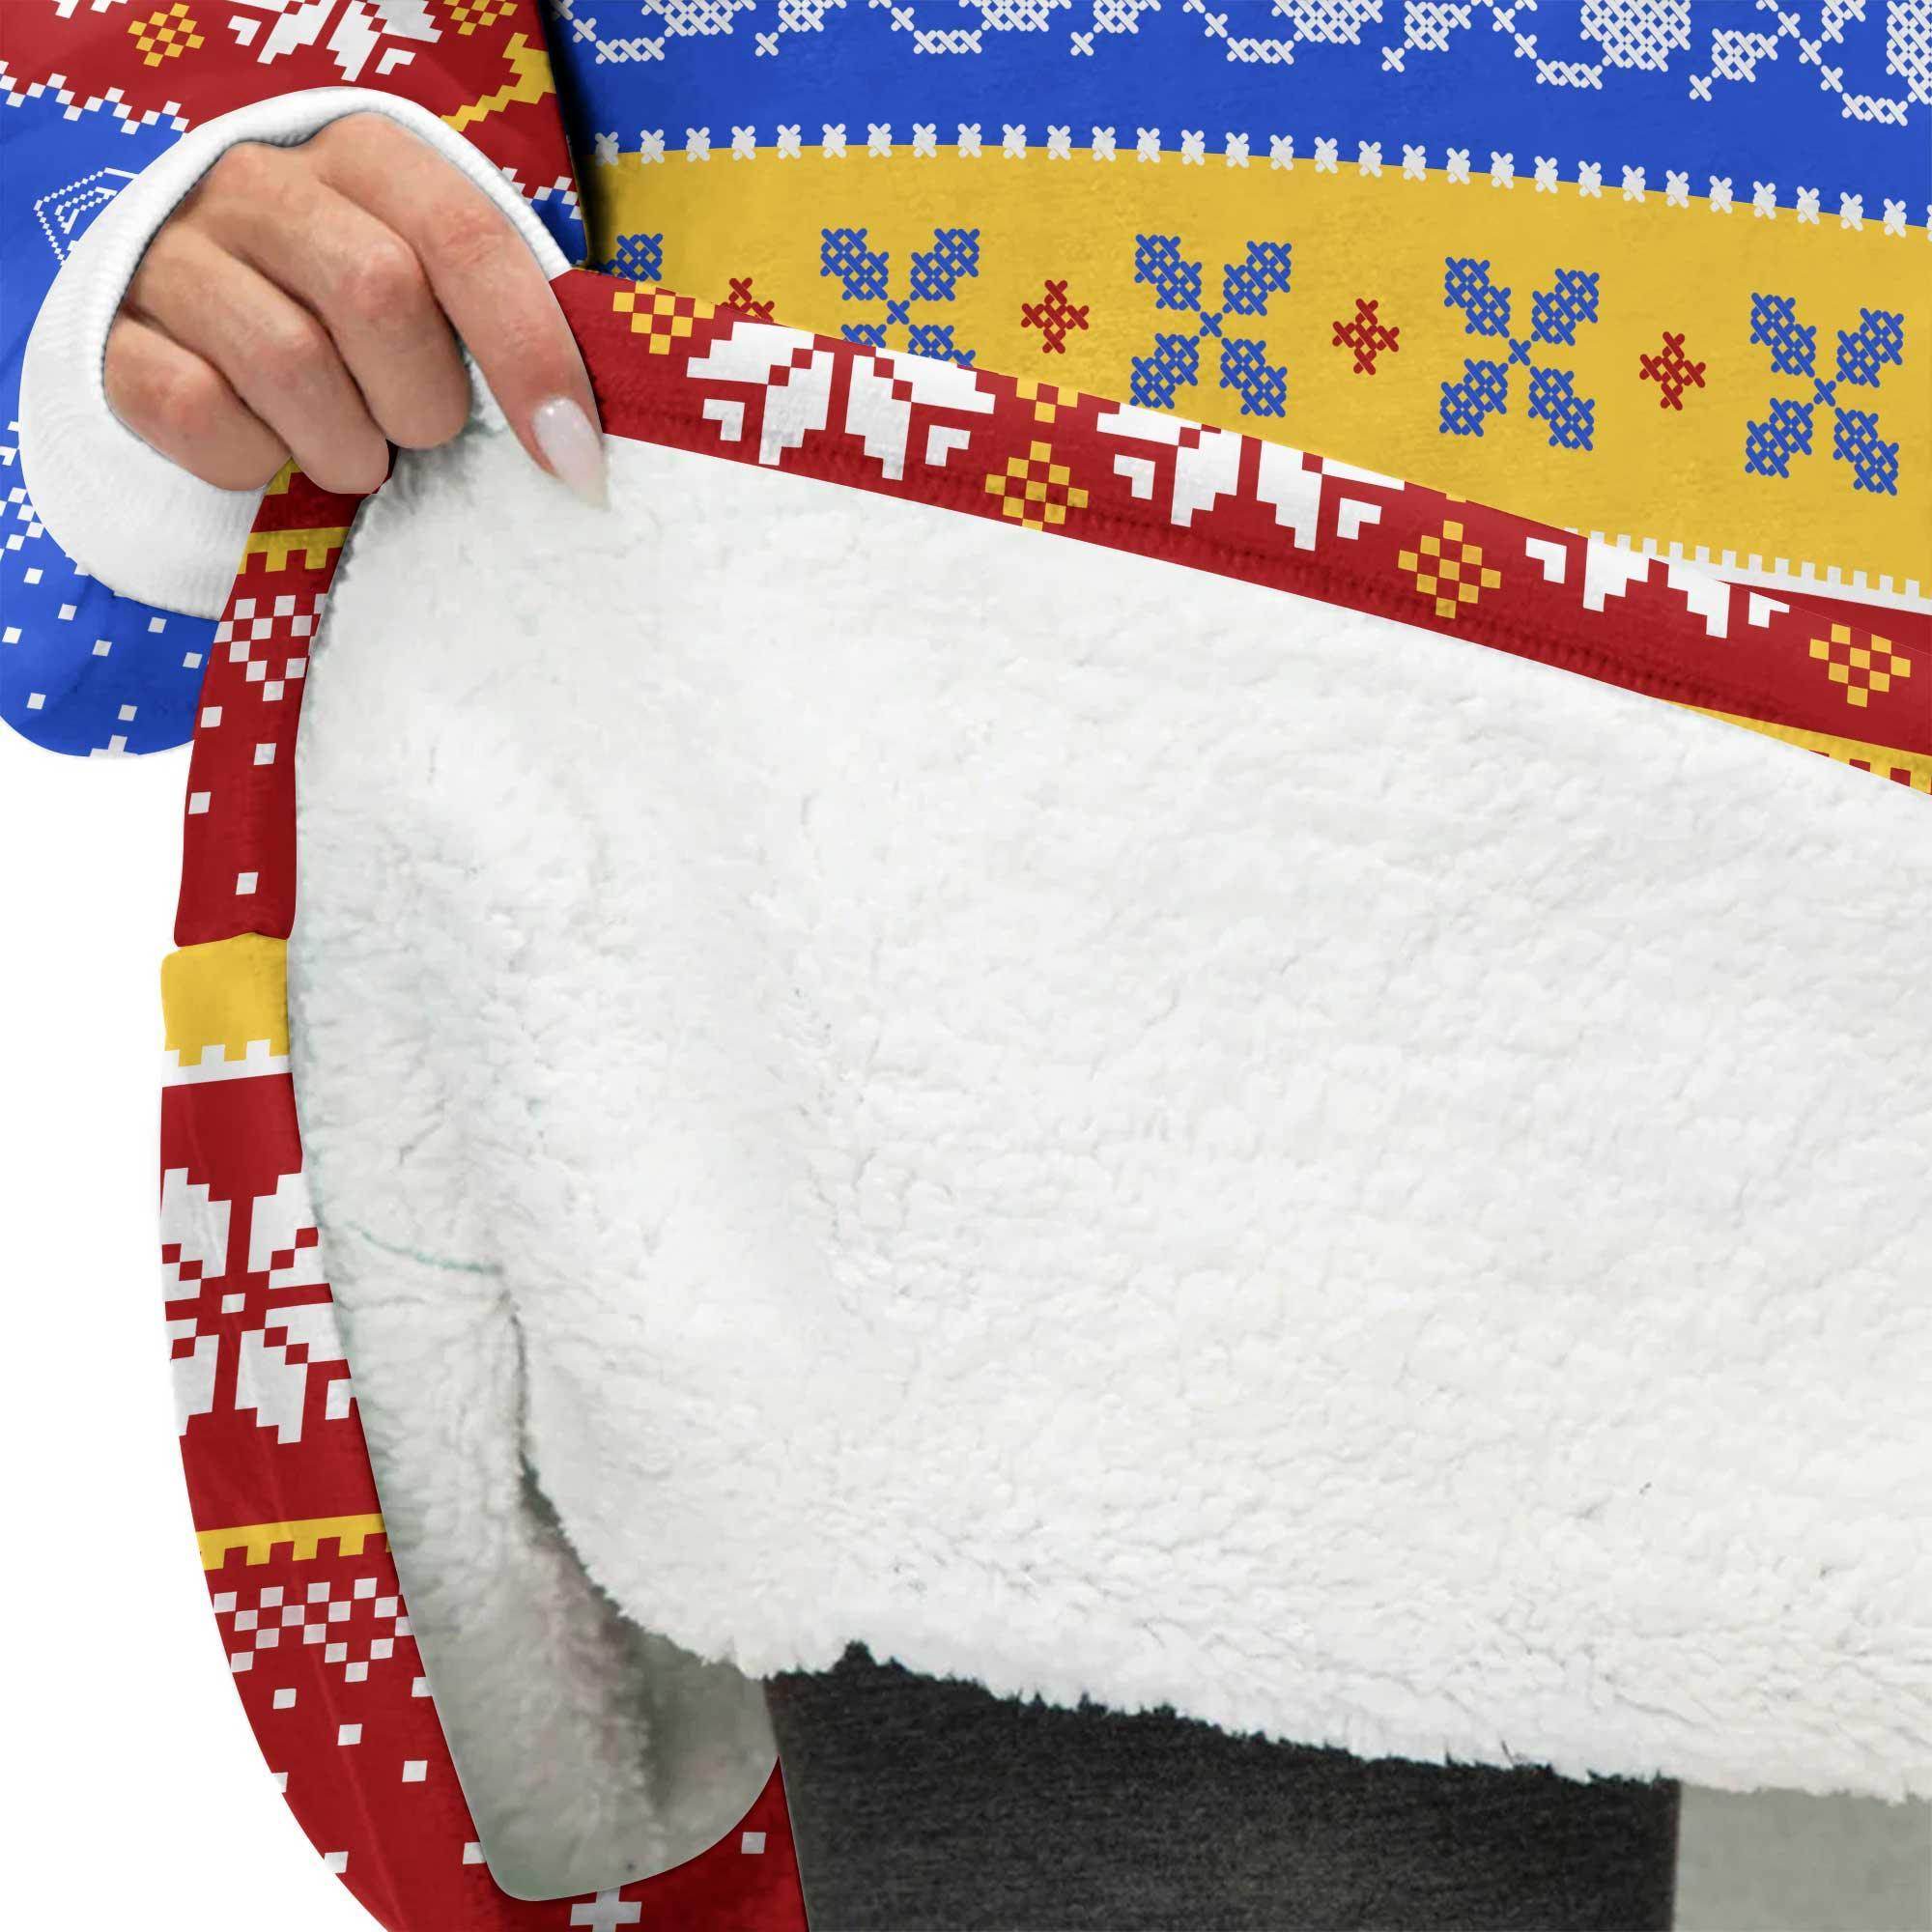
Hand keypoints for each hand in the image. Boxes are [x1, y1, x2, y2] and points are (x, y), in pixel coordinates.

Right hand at [104, 113, 604, 503]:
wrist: (201, 317)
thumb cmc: (361, 316)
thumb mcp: (442, 292)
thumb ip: (510, 322)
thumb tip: (586, 430)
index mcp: (368, 157)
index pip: (466, 237)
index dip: (531, 354)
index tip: (571, 456)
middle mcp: (263, 184)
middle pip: (380, 293)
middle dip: (424, 402)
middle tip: (419, 432)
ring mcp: (179, 253)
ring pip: (290, 363)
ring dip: (347, 446)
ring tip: (353, 453)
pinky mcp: (118, 335)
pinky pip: (200, 413)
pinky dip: (255, 463)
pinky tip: (270, 449)